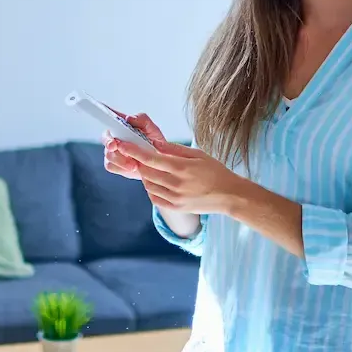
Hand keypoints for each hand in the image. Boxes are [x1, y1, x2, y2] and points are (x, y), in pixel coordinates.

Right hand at [101, 110, 166, 180]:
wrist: (160, 163)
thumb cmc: (155, 143)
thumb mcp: (152, 129)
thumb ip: (142, 120)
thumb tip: (129, 118)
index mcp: (123, 125)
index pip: (110, 115)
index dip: (102, 110)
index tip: (99, 107)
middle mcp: (115, 137)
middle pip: (105, 137)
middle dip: (109, 142)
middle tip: (114, 146)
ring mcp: (113, 151)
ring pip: (108, 154)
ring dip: (120, 159)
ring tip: (134, 164)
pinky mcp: (114, 164)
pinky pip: (111, 165)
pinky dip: (121, 167)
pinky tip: (132, 167)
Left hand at [114, 139, 242, 214]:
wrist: (229, 196)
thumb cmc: (215, 171)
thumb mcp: (198, 154)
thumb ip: (174, 150)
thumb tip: (155, 144)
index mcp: (181, 167)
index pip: (150, 158)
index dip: (133, 151)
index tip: (122, 145)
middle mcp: (175, 184)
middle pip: (145, 172)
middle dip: (138, 162)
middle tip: (138, 155)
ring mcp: (174, 198)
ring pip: (148, 184)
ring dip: (145, 175)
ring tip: (153, 168)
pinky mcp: (175, 207)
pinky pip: (154, 197)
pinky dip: (151, 188)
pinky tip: (158, 181)